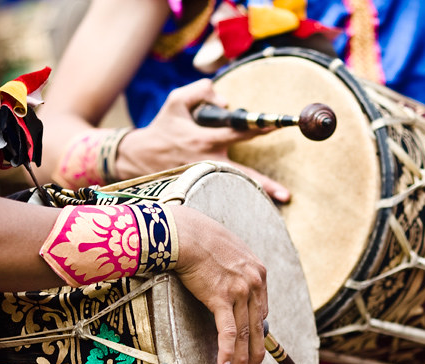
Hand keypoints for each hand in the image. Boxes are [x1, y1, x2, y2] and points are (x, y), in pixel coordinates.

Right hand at [117, 79, 290, 202]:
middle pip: (242, 175)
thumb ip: (202, 92)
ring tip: (280, 205)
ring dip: (257, 198)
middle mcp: (207, 163)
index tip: (276, 125)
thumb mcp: (176, 101)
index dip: (258, 128)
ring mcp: (204, 179)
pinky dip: (239, 200)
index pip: (237, 133)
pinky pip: (224, 194)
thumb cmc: (162, 127)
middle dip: (265, 184)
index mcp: (204, 140)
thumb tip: (226, 101)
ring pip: (235, 190)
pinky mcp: (199, 189)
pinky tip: (257, 209)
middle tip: (287, 195)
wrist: (137, 157)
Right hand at [169, 205, 267, 363]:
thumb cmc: (201, 237)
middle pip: (258, 325)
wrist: (186, 233)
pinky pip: (228, 332)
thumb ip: (236, 267)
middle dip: (257, 350)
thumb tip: (229, 276)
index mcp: (258, 272)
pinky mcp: (221, 299)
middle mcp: (254, 283)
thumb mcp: (230, 249)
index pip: (263, 308)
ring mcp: (239, 292)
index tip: (256, 341)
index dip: (259, 328)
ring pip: (245, 333)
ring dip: (242, 357)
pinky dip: (228, 351)